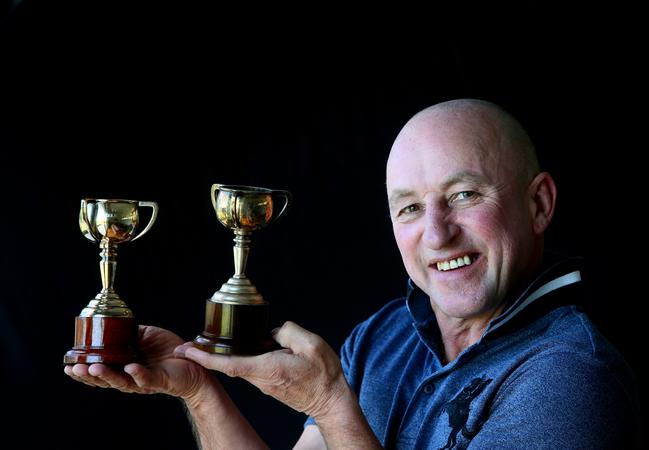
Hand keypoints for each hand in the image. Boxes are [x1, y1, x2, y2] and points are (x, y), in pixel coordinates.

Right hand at [64, 325, 212, 399]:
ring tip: (93, 369)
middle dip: (89, 376)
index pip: (101, 372)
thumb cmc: (169, 350)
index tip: (68, 366)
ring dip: (107, 376)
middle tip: (74, 369)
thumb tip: (113, 326)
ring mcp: (144, 381)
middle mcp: (131, 377)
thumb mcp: (146, 335)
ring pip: (122, 381)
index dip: (84, 371)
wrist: (193, 361)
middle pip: (106, 380)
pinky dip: (138, 374)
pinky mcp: (160, 381)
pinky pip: (146, 379)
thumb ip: (129, 332)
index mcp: (124, 367)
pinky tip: (129, 368)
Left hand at [174, 321, 348, 419]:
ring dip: (221, 357)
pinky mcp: (269, 384)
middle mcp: (261, 379)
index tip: (188, 350)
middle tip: (186, 345)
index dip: (206, 356)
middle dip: (206, 355)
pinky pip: (249, 368)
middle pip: (228, 365)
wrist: (331, 402)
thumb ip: (288, 332)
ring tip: (206, 343)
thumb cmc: (323, 375)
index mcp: (268, 368)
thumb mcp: (311, 344)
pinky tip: (239, 348)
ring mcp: (264, 384)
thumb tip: (274, 332)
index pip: (229, 363)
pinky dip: (237, 358)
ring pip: (238, 366)